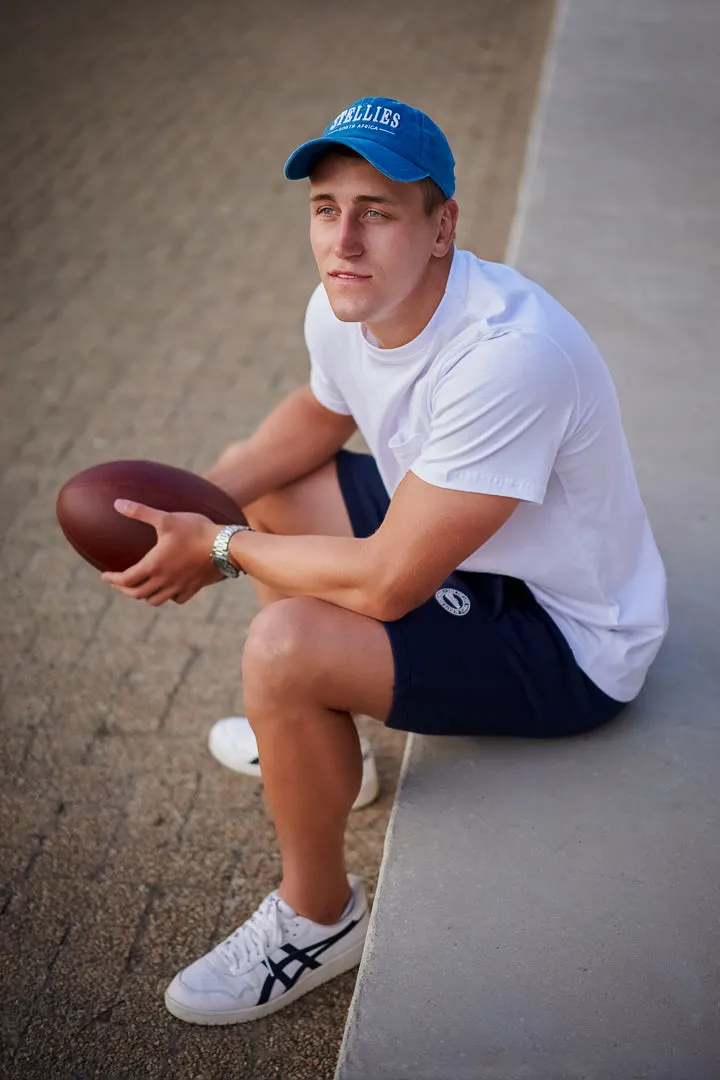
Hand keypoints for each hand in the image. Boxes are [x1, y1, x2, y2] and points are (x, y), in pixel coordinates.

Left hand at [101, 499, 222, 605]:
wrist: (225, 546)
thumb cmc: (194, 530)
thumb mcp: (165, 518)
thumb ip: (140, 512)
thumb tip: (117, 503)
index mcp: (153, 565)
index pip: (126, 579)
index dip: (112, 579)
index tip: (104, 576)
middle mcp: (164, 581)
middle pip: (137, 594)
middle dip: (124, 589)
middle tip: (118, 583)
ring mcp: (179, 586)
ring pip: (155, 600)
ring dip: (144, 596)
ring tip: (140, 587)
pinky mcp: (194, 588)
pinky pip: (177, 599)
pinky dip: (168, 597)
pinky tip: (168, 589)